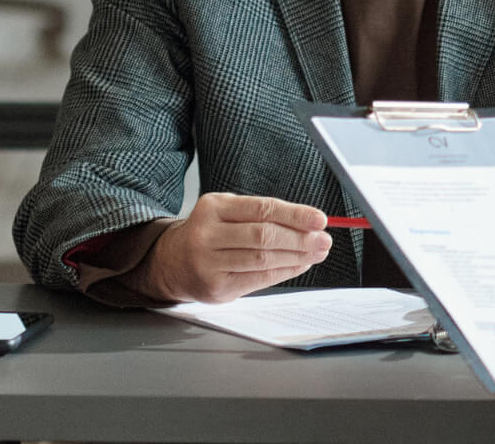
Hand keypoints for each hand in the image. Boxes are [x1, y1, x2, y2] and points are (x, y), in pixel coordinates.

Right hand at [141, 193, 332, 303]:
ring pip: (262, 259)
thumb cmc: (209, 234)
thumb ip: (262, 215)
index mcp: (213, 207)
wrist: (171, 262)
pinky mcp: (215, 288)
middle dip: (300, 238)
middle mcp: (207, 234)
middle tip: (324, 240)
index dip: (295, 215)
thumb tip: (308, 222)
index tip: (319, 219)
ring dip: (296, 257)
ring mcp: (209, 263)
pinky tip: (299, 265)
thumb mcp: (226, 212)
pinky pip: (258, 280)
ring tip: (316, 253)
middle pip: (263, 235)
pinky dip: (283, 272)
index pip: (262, 209)